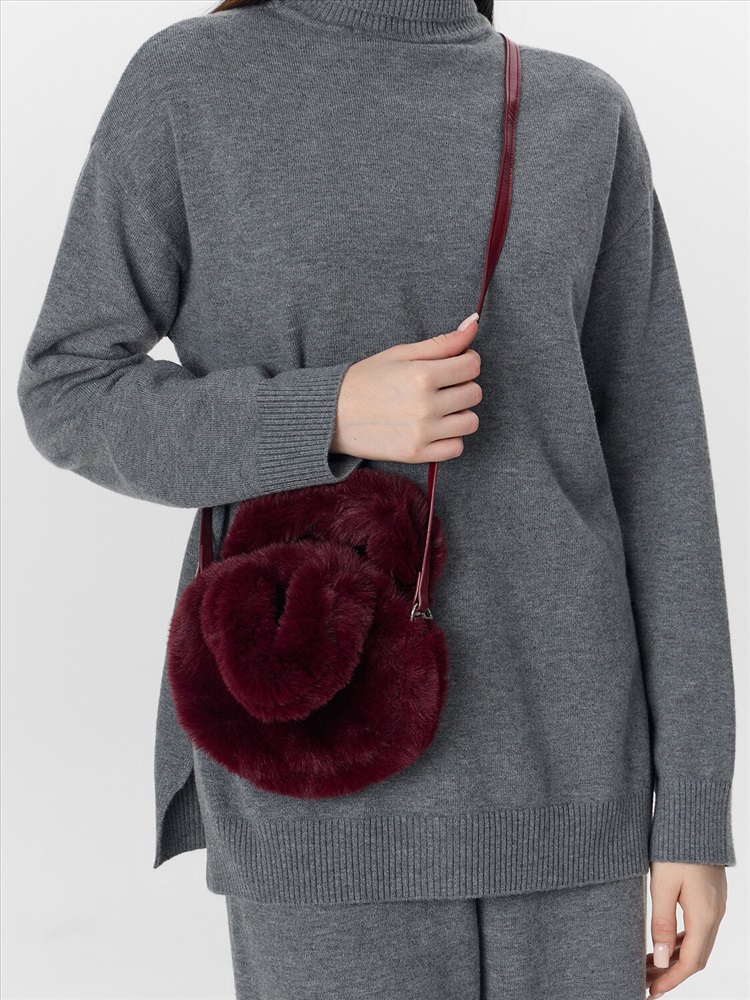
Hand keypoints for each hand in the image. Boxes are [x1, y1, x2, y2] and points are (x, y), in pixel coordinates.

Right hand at [331, 312, 481, 463]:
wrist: (333, 415)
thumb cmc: (366, 380)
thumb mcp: (401, 354)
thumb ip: (441, 342)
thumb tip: (474, 323)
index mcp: (422, 375)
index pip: (472, 367)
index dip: (467, 361)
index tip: (454, 364)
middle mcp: (425, 406)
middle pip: (474, 394)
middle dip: (462, 386)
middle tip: (441, 386)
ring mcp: (422, 433)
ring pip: (470, 422)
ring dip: (460, 413)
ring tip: (439, 408)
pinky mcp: (416, 454)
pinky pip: (456, 448)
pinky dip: (450, 438)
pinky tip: (434, 429)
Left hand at [646, 861, 726, 997]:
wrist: (695, 817)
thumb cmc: (676, 848)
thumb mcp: (663, 884)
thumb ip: (661, 922)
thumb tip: (661, 960)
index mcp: (704, 916)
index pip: (690, 962)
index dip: (671, 980)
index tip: (650, 991)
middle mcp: (715, 914)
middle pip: (696, 956)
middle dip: (672, 973)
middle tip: (646, 981)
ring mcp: (715, 905)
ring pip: (697, 943)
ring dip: (675, 957)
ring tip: (650, 964)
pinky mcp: (710, 895)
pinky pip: (698, 928)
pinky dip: (681, 940)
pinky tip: (665, 940)